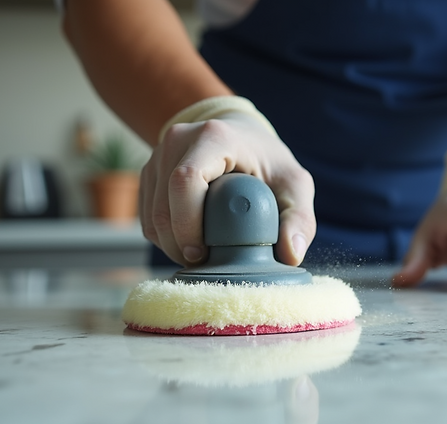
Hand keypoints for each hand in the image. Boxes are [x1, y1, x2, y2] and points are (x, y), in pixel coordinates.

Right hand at [139, 112, 315, 266]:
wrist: (243, 137)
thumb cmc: (270, 162)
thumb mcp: (295, 185)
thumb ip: (299, 219)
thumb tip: (290, 255)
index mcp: (214, 137)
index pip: (186, 180)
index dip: (187, 222)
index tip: (202, 253)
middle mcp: (179, 140)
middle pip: (163, 201)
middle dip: (177, 241)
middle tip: (201, 263)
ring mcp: (158, 154)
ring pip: (150, 212)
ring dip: (169, 243)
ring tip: (198, 257)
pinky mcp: (149, 172)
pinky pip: (146, 214)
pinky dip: (163, 236)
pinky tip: (187, 245)